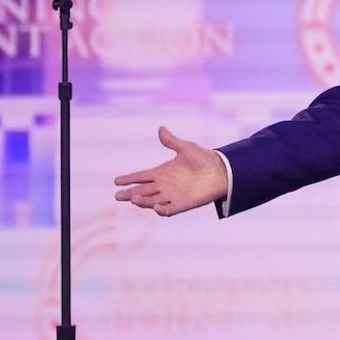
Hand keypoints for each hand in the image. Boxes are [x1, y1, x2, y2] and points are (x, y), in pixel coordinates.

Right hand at [114, 126, 228, 216]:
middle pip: (143, 191)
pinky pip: (169, 210)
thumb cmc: (204, 158)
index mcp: (163, 172)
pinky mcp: (183, 204)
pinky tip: (155, 207)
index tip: (116, 181)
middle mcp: (165, 185)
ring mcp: (173, 196)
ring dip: (142, 202)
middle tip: (117, 196)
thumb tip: (161, 128)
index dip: (129, 179)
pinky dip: (161, 210)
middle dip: (130, 193)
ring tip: (133, 199)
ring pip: (152, 201)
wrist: (222, 170)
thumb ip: (172, 142)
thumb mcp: (186, 148)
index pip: (141, 176)